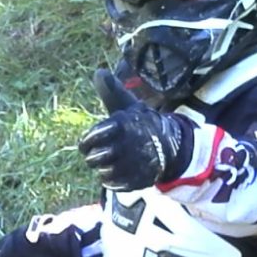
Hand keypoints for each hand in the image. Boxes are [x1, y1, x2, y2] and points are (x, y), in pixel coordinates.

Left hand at [77, 67, 190, 190]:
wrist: (169, 146)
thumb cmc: (141, 124)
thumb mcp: (127, 105)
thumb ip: (110, 91)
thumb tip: (98, 72)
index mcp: (120, 125)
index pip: (90, 138)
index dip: (87, 141)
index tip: (89, 141)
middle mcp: (125, 145)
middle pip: (92, 158)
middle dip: (93, 155)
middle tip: (101, 152)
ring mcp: (131, 165)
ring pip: (101, 172)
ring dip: (103, 167)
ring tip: (113, 160)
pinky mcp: (136, 180)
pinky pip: (111, 183)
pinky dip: (112, 179)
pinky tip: (119, 170)